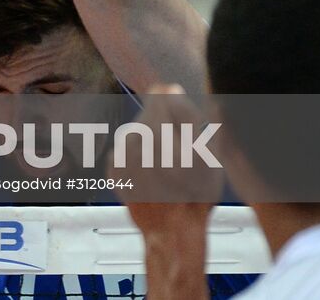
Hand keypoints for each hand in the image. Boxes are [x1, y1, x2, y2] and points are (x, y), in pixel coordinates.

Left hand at [116, 84, 219, 233]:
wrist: (173, 230)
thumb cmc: (196, 192)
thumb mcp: (206, 151)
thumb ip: (188, 115)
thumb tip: (172, 89)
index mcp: (156, 127)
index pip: (159, 95)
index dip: (173, 101)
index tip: (180, 112)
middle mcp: (132, 136)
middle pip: (149, 117)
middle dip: (164, 128)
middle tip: (179, 152)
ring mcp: (119, 154)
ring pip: (137, 135)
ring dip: (150, 145)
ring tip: (167, 169)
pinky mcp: (113, 169)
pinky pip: (126, 154)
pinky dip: (138, 161)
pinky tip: (153, 177)